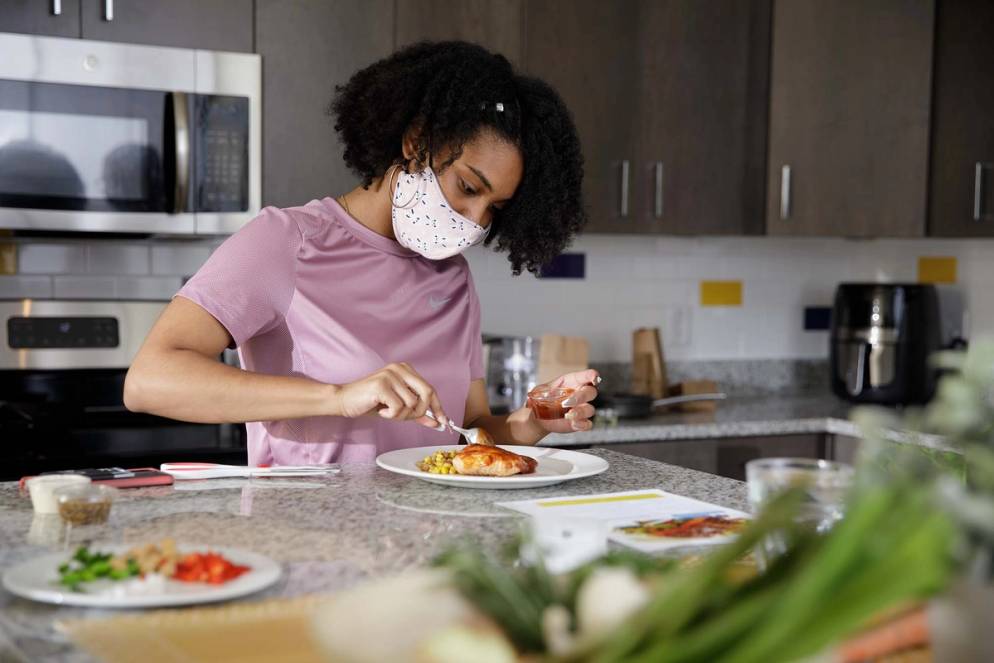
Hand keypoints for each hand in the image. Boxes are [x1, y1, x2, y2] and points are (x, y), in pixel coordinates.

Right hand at [329, 362, 446, 429]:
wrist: (344, 400)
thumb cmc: (370, 403)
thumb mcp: (397, 407)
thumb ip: (416, 412)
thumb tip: (437, 422)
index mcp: (405, 370)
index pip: (430, 389)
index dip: (438, 407)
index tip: (444, 421)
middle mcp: (400, 368)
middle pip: (427, 393)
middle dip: (420, 412)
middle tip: (404, 417)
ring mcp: (391, 375)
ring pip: (412, 404)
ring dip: (401, 415)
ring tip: (387, 412)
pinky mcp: (382, 385)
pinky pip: (399, 407)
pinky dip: (391, 415)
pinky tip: (380, 411)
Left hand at [532, 368, 599, 432]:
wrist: (538, 417)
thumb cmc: (541, 400)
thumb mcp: (539, 392)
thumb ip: (544, 391)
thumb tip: (547, 394)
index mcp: (572, 382)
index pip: (586, 376)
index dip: (591, 375)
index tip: (594, 377)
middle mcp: (579, 394)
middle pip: (591, 392)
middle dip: (581, 396)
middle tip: (567, 402)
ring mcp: (581, 409)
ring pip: (590, 409)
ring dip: (580, 412)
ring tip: (567, 415)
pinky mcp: (580, 422)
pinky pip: (588, 424)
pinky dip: (582, 424)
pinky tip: (573, 424)